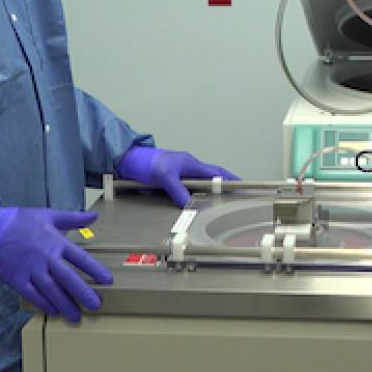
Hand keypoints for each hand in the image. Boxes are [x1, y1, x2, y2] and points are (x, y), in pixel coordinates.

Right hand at [0, 207, 111, 323]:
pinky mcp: (17, 279)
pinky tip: (53, 311)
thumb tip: (95, 215)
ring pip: (52, 290)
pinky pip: (33, 295)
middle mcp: (46, 258)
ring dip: (65, 304)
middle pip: (68, 279)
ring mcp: (31, 270)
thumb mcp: (48, 214)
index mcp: (56, 242)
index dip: (95, 270)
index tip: (107, 281)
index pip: (81, 258)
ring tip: (76, 316)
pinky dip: (43, 304)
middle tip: (96, 306)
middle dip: (83, 293)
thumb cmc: (20, 221)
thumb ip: (73, 218)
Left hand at [115, 146, 239, 206]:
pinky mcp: (170, 185)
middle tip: (233, 202)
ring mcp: (179, 178)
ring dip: (207, 198)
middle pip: (210, 181)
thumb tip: (189, 203)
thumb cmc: (146, 161)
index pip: (217, 172)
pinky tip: (193, 210)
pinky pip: (185, 194)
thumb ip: (177, 189)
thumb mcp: (164, 175)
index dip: (231, 179)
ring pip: (198, 189)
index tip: (243, 186)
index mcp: (191, 164)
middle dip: (223, 190)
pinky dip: (191, 202)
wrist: (128, 161)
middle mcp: (187, 171)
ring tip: (217, 210)